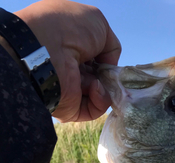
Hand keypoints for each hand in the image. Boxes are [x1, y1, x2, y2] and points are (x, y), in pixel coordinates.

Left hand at [16, 0, 120, 121]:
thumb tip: (109, 66)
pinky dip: (100, 99)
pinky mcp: (71, 108)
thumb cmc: (68, 28)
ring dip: (106, 87)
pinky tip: (95, 88)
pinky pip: (94, 109)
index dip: (106, 59)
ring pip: (100, 94)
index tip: (109, 58)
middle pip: (99, 77)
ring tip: (100, 79)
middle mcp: (69, 68)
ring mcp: (70, 89)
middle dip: (109, 76)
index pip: (95, 58)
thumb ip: (111, 45)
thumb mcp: (97, 23)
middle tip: (110, 72)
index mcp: (70, 46)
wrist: (45, 49)